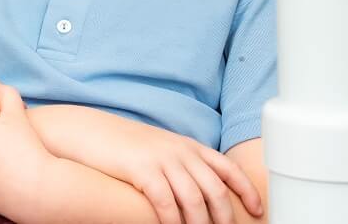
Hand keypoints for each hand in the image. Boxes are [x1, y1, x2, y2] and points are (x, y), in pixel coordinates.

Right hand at [84, 114, 263, 223]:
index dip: (246, 191)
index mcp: (189, 146)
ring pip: (194, 199)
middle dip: (224, 217)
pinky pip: (166, 202)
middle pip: (215, 190)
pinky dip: (172, 221)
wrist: (90, 131)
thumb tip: (204, 191)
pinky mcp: (142, 170)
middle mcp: (180, 151)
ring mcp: (162, 159)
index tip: (257, 211)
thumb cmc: (125, 146)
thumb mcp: (162, 148)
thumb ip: (184, 164)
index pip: (228, 169)